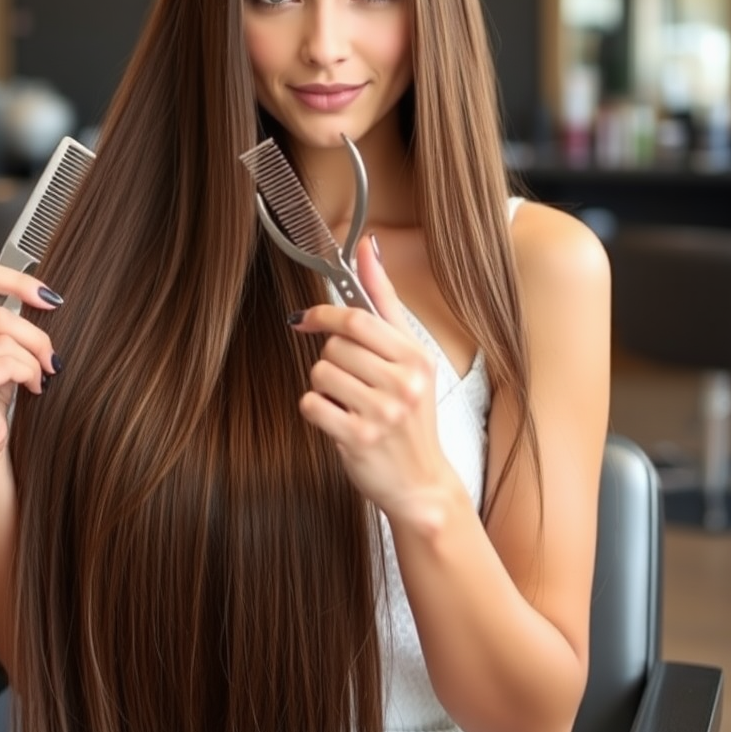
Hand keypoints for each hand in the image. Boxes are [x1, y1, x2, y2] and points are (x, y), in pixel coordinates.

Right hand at [0, 259, 62, 472]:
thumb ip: (2, 308)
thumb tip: (42, 292)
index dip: (16, 280)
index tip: (48, 297)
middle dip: (36, 336)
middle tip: (50, 355)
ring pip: (5, 340)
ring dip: (34, 359)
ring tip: (38, 374)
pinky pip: (7, 364)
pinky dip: (29, 374)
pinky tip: (31, 386)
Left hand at [290, 236, 450, 522]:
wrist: (422, 483)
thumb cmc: (412, 416)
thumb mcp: (410, 357)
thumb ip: (384, 302)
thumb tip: (366, 248)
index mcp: (416, 357)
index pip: (357, 319)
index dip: (324, 313)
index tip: (308, 318)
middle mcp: (403, 384)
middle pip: (334, 347)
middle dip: (331, 360)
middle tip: (350, 381)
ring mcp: (382, 414)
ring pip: (320, 374)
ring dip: (323, 386)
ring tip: (348, 403)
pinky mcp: (358, 440)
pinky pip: (312, 405)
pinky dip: (316, 411)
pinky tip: (338, 421)